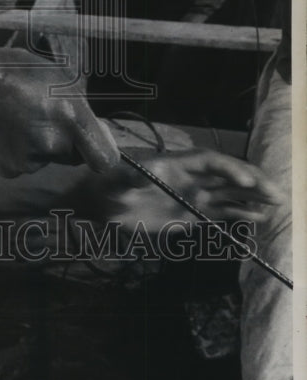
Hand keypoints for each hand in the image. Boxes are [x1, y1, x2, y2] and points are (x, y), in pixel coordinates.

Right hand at [0, 53, 119, 178]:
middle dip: (63, 141)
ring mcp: (28, 160)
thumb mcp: (56, 77)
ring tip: (14, 116)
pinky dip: (16, 150)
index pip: (105, 160)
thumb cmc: (10, 71)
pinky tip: (2, 128)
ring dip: (36, 144)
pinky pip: (22, 164)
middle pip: (71, 155)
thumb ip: (79, 110)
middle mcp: (52, 143)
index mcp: (70, 117)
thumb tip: (94, 134)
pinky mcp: (8, 170)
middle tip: (39, 115)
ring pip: (44, 158)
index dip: (101, 153)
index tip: (95, 145)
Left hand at [87, 148, 281, 231]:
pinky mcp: (190, 214)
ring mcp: (191, 195)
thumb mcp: (116, 180)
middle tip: (276, 193)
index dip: (229, 169)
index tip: (247, 182)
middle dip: (251, 182)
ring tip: (277, 203)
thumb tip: (139, 173)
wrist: (102, 203)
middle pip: (226, 175)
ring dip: (252, 197)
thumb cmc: (108, 186)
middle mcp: (188, 177)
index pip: (209, 161)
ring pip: (228, 193)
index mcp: (175, 163)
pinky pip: (220, 212)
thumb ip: (129, 177)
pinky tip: (258, 217)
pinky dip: (239, 214)